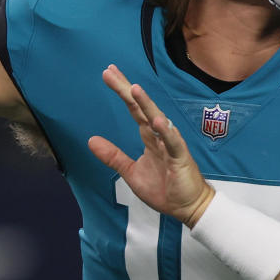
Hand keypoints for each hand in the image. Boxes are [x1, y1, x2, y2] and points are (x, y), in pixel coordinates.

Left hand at [88, 65, 214, 226]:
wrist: (187, 207)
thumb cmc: (164, 189)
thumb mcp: (131, 173)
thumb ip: (113, 156)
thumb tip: (91, 140)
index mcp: (149, 137)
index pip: (134, 109)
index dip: (122, 92)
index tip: (108, 74)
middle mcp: (160, 135)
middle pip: (142, 107)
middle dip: (127, 89)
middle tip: (111, 71)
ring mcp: (171, 144)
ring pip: (158, 120)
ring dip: (147, 104)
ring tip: (134, 88)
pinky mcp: (180, 157)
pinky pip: (172, 142)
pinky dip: (165, 131)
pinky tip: (156, 121)